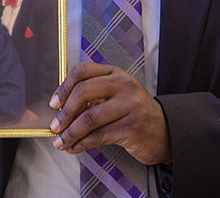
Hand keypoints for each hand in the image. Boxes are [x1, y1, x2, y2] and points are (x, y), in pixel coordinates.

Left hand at [48, 63, 171, 164]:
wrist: (165, 131)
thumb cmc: (133, 113)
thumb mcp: (116, 95)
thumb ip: (93, 96)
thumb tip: (60, 110)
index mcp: (115, 73)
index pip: (82, 71)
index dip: (63, 87)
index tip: (54, 104)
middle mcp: (123, 85)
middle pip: (83, 92)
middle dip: (64, 113)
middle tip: (55, 127)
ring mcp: (130, 105)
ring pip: (89, 118)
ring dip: (70, 133)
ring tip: (61, 142)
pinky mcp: (132, 127)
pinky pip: (99, 136)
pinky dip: (82, 143)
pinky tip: (74, 148)